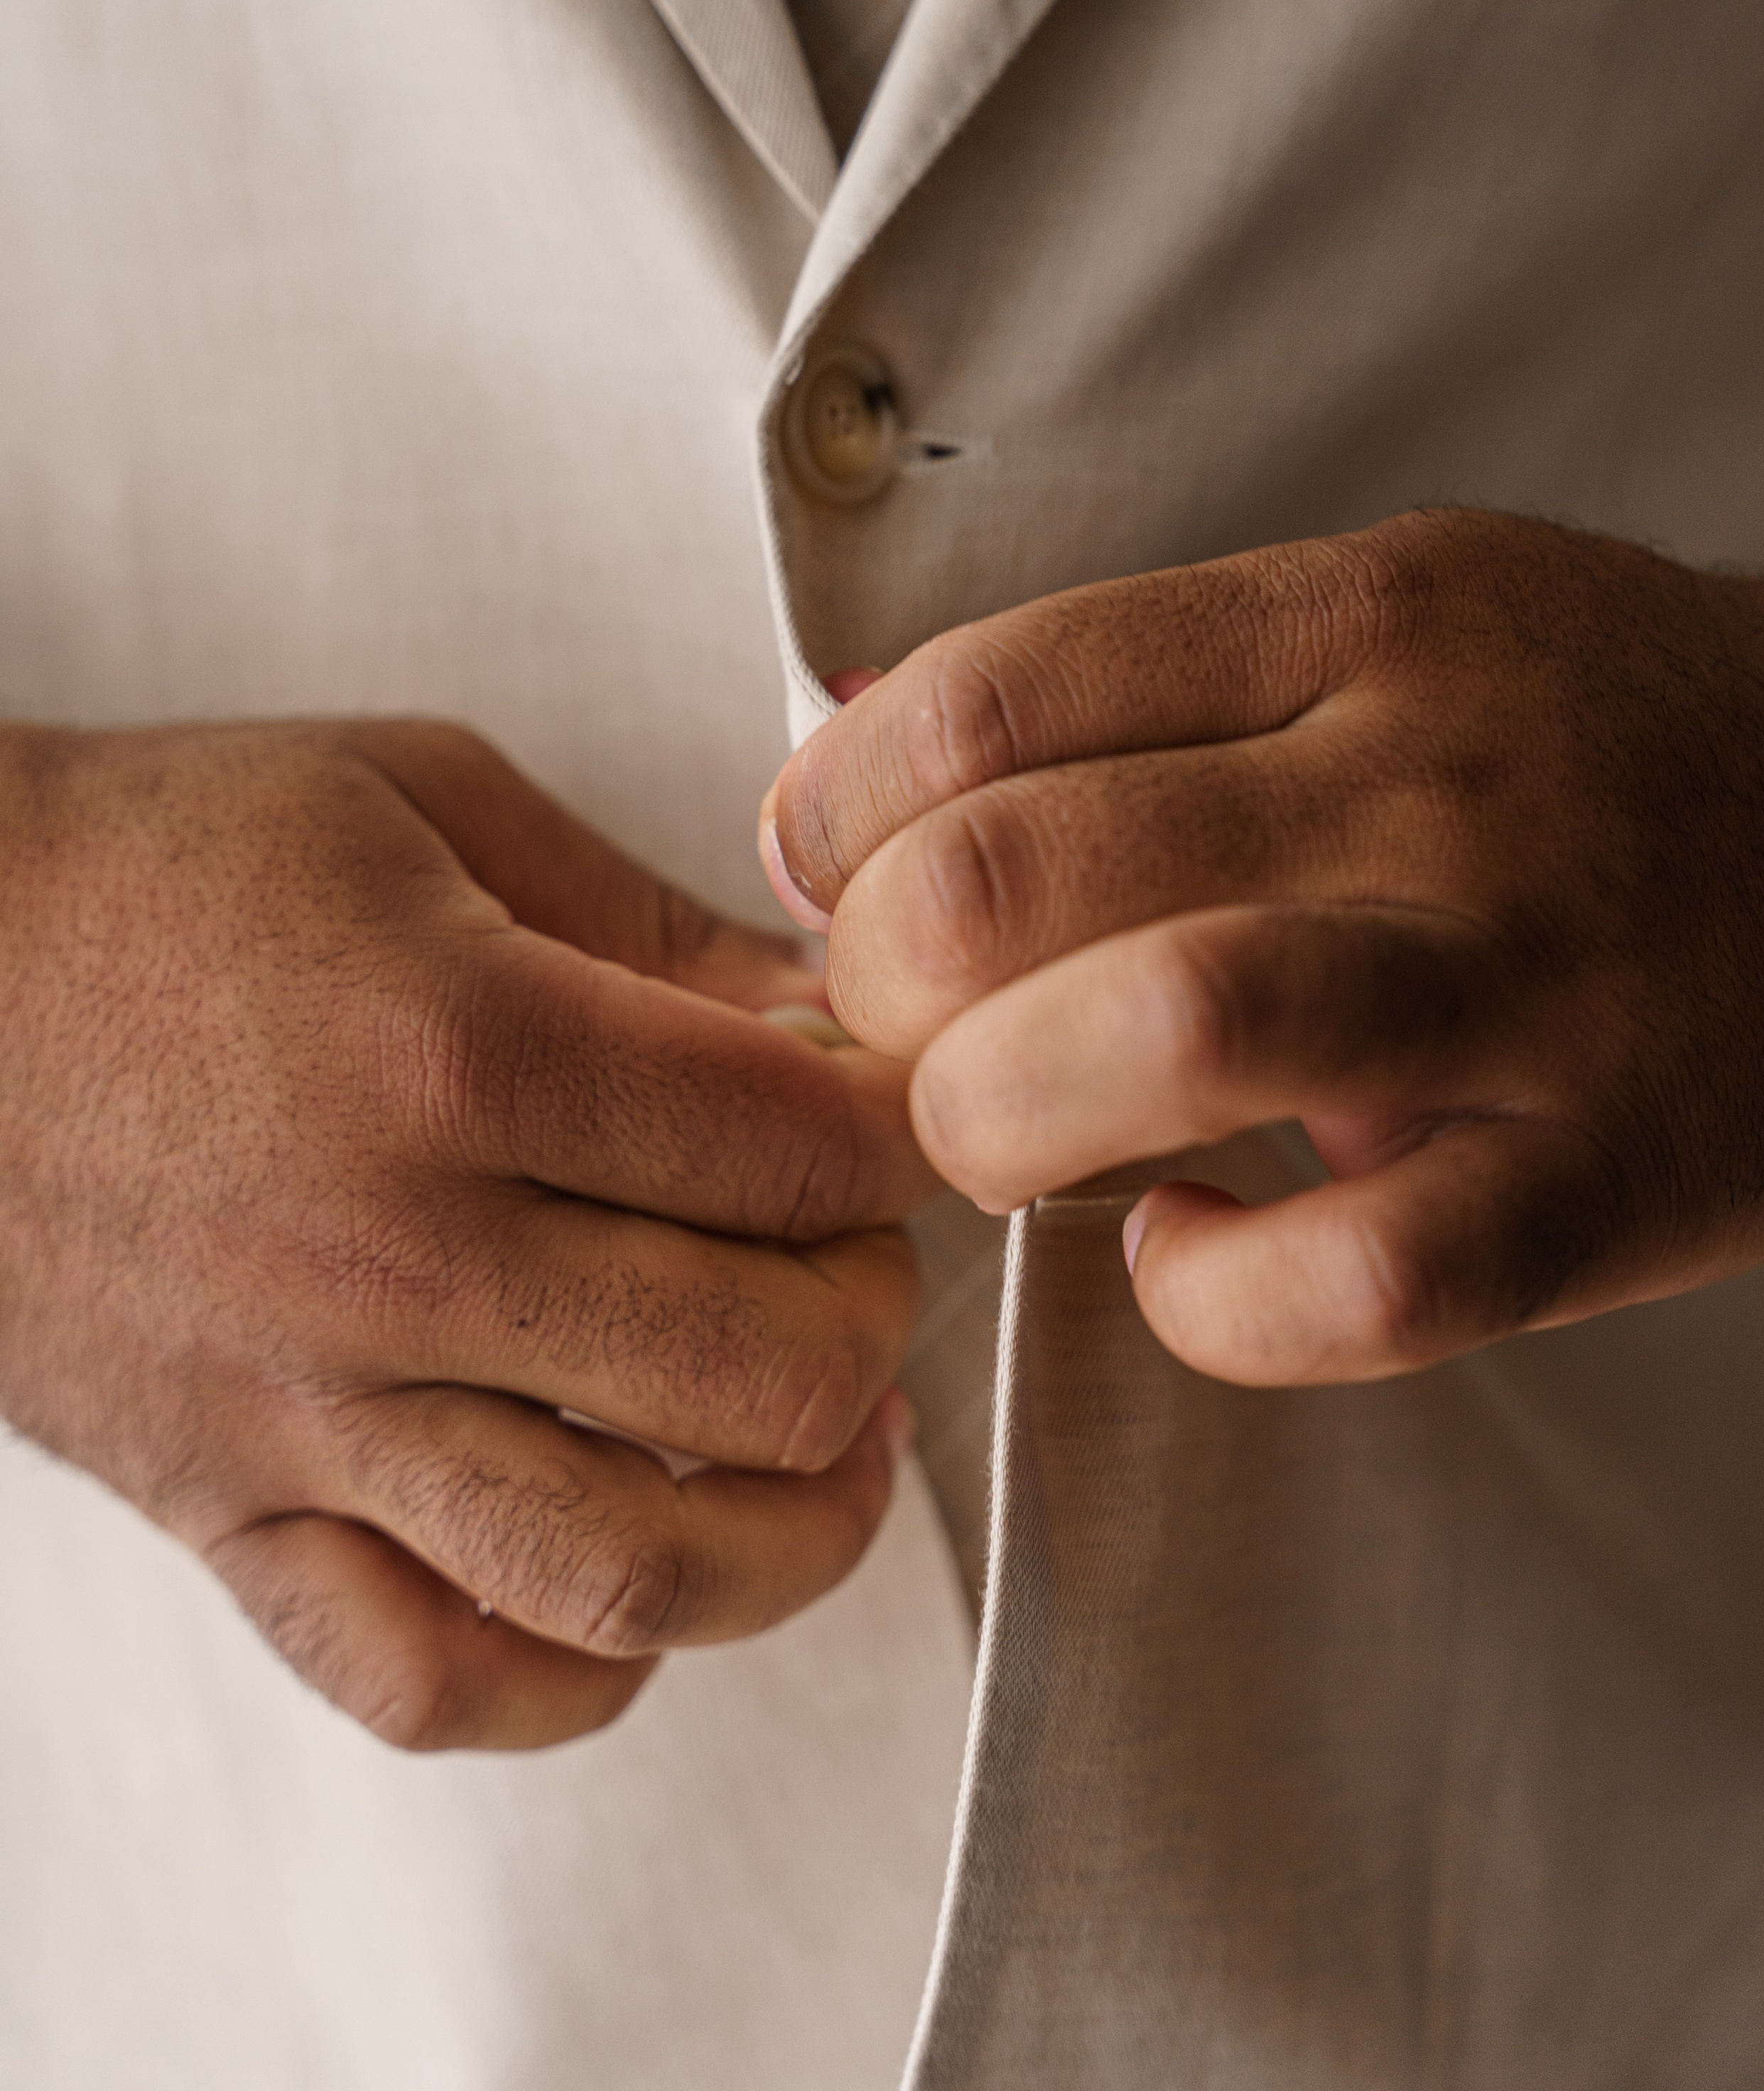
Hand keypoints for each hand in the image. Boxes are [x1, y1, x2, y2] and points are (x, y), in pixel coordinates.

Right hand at [0, 719, 929, 1748]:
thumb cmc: (158, 860)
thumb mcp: (421, 795)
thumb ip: (642, 914)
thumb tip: (825, 1011)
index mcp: (463, 1044)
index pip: (791, 1147)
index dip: (893, 1131)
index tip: (890, 1109)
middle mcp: (394, 1251)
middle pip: (752, 1370)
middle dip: (868, 1315)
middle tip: (858, 1256)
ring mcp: (302, 1407)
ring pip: (621, 1567)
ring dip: (789, 1534)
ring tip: (828, 1454)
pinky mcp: (222, 1506)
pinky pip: (422, 1678)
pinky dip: (565, 1679)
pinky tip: (635, 1595)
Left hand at [761, 511, 1763, 1386]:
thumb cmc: (1596, 730)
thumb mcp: (1388, 614)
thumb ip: (1137, 675)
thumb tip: (847, 738)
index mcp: (1355, 621)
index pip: (986, 694)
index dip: (837, 810)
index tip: (822, 873)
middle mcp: (1431, 781)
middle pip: (1020, 877)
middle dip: (882, 986)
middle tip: (905, 1023)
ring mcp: (1528, 981)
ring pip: (1166, 1037)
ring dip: (1005, 1121)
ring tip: (1014, 1132)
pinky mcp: (1610, 1179)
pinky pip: (1356, 1282)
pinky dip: (1212, 1294)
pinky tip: (1184, 1251)